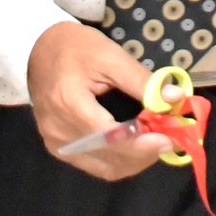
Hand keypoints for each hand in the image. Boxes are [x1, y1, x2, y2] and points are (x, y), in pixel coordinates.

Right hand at [26, 22, 174, 180]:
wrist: (39, 50)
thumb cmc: (76, 47)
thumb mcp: (111, 56)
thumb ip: (142, 81)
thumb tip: (176, 99)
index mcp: (69, 103)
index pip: (109, 137)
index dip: (142, 144)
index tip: (170, 139)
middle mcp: (59, 131)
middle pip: (109, 158)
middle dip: (145, 153)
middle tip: (172, 138)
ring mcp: (56, 143)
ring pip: (105, 167)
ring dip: (136, 160)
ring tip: (158, 141)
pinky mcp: (58, 148)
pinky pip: (95, 164)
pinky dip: (121, 160)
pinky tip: (138, 146)